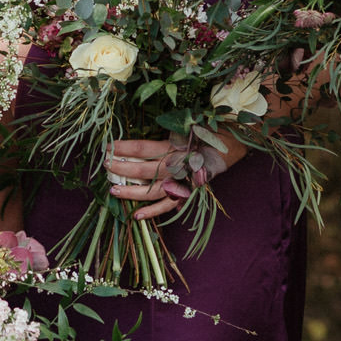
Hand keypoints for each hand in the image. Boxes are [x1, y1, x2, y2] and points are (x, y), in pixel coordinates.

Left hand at [104, 132, 246, 222]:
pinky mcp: (188, 193)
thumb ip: (168, 131)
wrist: (235, 143)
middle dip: (121, 168)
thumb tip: (143, 137)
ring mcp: (182, 182)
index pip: (142, 148)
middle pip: (142, 169)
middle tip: (104, 165)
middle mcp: (177, 165)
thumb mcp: (189, 124)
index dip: (123, 148)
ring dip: (130, 191)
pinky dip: (152, 212)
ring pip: (151, 191)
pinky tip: (136, 216)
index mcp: (176, 146)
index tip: (107, 146)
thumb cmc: (210, 129)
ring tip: (113, 190)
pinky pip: (168, 206)